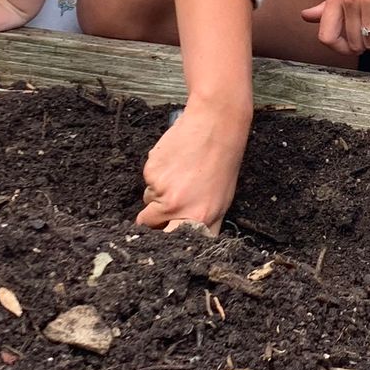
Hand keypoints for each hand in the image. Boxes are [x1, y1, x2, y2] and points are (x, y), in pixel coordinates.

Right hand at [136, 97, 249, 233]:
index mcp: (200, 219)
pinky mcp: (150, 172)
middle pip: (150, 225)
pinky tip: (172, 162)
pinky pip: (147, 180)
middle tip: (165, 205)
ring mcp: (162, 190)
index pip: (175, 244)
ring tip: (179, 174)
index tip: (163, 238)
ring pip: (148, 201)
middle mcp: (178, 209)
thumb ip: (203, 223)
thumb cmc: (222, 161)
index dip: (166, 241)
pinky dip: (155, 174)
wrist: (214, 126)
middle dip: (152, 220)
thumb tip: (190, 241)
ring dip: (157, 193)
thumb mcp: (222, 200)